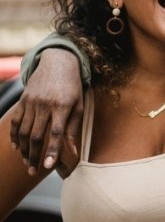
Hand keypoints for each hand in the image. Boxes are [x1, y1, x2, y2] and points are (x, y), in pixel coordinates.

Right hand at [10, 48, 82, 174]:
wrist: (58, 63)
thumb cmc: (72, 88)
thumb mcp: (79, 105)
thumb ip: (74, 128)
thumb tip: (73, 152)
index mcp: (62, 106)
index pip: (56, 133)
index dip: (51, 151)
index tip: (48, 166)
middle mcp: (44, 105)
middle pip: (36, 136)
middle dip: (34, 156)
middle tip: (34, 171)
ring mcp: (31, 102)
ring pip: (23, 132)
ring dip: (24, 150)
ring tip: (27, 163)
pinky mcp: (22, 101)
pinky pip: (15, 122)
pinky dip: (14, 137)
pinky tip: (17, 148)